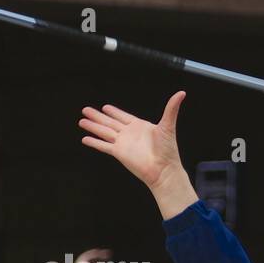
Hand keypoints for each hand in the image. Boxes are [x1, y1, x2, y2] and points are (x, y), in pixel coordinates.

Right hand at [79, 92, 197, 219]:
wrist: (164, 169)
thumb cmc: (168, 150)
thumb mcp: (168, 125)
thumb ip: (171, 108)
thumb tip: (181, 93)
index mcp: (139, 126)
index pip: (123, 116)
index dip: (114, 112)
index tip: (105, 107)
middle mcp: (129, 134)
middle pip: (109, 122)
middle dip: (98, 116)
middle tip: (86, 109)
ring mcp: (123, 143)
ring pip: (104, 132)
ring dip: (93, 126)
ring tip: (82, 121)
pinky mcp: (118, 153)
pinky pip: (103, 146)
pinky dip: (94, 142)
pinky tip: (85, 138)